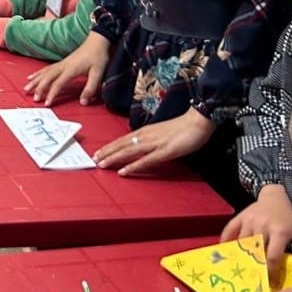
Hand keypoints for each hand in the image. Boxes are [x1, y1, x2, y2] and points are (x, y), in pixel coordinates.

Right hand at [24, 31, 109, 104]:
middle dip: (39, 88)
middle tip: (34, 98)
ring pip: (44, 73)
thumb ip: (90, 88)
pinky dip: (37, 74)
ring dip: (35, 81)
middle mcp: (63, 66)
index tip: (47, 103)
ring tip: (26, 89)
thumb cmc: (98, 57)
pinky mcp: (61, 62)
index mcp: (71, 70)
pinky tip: (32, 77)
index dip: (52, 94)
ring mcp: (61, 64)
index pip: (58, 83)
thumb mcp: (98, 74)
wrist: (97, 42)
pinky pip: (46, 69)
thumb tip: (83, 102)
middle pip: (47, 78)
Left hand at [93, 109, 215, 174]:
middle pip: (122, 145)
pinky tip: (123, 171)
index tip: (98, 152)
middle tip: (94, 159)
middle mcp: (146, 136)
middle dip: (107, 152)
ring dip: (114, 158)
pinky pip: (146, 160)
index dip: (110, 146)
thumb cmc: (182, 127)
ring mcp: (155, 143)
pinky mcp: (165, 151)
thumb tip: (141, 144)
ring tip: (102, 164)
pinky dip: (133, 166)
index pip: (123, 139)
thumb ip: (151, 138)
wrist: (198, 121)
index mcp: (145, 131)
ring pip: (129, 151)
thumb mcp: (162, 132)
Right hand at [223, 185, 291, 285]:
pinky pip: (229, 231)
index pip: (273, 256)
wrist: (277, 197)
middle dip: (257, 267)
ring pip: (243, 244)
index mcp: (280, 231)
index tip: (272, 283)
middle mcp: (262, 226)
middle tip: (258, 279)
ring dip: (243, 257)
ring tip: (246, 269)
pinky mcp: (240, 217)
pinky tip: (228, 252)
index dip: (272, 272)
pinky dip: (226, 242)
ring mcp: (249, 221)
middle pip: (256, 252)